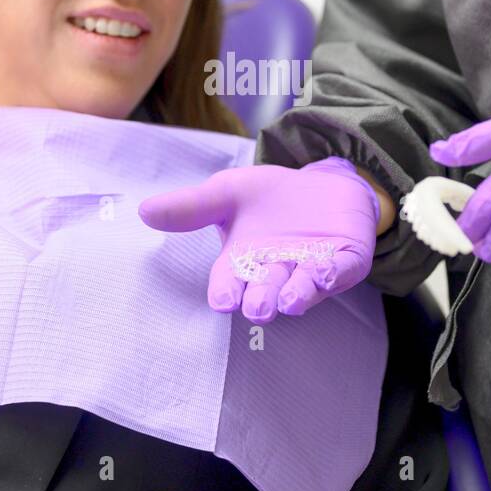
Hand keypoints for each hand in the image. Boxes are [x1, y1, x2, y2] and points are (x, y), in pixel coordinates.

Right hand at [138, 158, 380, 323]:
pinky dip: (333, 274)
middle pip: (265, 292)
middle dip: (261, 300)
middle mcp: (277, 272)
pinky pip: (341, 272)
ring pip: (303, 289)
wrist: (323, 182)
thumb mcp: (228, 192)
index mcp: (244, 262)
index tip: (222, 301)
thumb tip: (144, 210)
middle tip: (256, 308)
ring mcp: (313, 269)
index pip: (229, 283)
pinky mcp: (346, 261)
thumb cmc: (270, 197)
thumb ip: (192, 206)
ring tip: (289, 302)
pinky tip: (325, 272)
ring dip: (297, 295)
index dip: (226, 293)